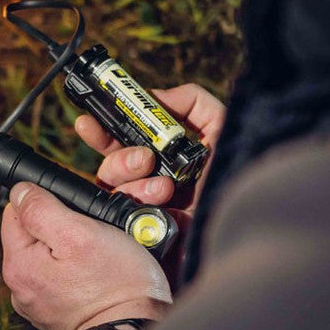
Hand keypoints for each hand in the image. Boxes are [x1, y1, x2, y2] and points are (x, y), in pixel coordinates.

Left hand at [0, 180, 171, 329]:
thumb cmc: (116, 286)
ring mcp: (40, 304)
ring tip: (100, 254)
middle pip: (34, 234)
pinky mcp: (59, 314)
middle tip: (95, 232)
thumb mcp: (79, 233)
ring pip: (51, 256)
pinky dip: (79, 272)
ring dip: (73, 248)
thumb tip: (20, 191)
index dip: (46, 199)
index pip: (16, 210)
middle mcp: (22, 287)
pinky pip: (64, 279)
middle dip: (62, 225)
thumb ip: (42, 209)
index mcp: (18, 265)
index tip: (75, 209)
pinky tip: (99, 275)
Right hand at [73, 82, 225, 284]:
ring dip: (136, 183)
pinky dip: (137, 205)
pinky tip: (163, 209)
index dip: (104, 129)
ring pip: (110, 188)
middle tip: (144, 160)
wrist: (238, 231)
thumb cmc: (234, 184)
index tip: (90, 120)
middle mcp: (148, 182)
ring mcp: (140, 210)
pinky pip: (116, 214)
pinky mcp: (137, 233)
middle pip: (109, 164)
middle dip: (118, 157)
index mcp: (162, 160)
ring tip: (167, 189)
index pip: (122, 141)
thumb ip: (195, 103)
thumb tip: (155, 96)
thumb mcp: (223, 131)